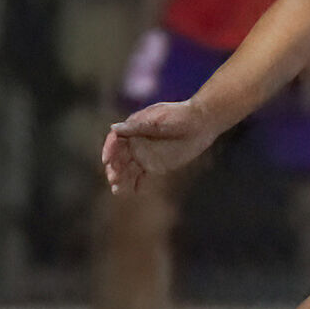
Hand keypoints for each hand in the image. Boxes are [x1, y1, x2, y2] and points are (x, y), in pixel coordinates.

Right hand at [102, 99, 218, 193]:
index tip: (107, 160)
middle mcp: (135, 143)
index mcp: (133, 128)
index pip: (115, 140)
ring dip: (122, 179)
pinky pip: (142, 177)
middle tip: (113, 179)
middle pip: (119, 158)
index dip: (109, 150)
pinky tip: (134, 192)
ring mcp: (145, 155)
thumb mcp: (159, 121)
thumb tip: (114, 128)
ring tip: (117, 190)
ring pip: (128, 169)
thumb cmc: (180, 116)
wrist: (202, 123)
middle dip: (114, 168)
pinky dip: (137, 184)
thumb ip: (137, 127)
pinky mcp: (155, 165)